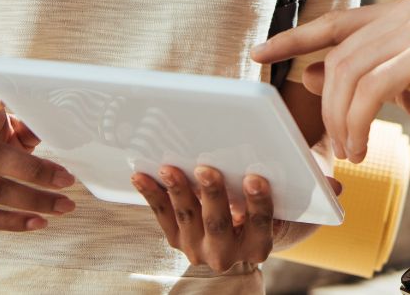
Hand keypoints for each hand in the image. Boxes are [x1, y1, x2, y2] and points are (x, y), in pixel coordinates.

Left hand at [133, 166, 282, 269]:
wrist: (237, 239)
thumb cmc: (255, 212)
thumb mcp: (267, 205)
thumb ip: (259, 188)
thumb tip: (250, 155)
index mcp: (257, 246)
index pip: (260, 223)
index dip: (258, 202)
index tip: (254, 179)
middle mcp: (227, 254)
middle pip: (219, 223)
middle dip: (212, 195)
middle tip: (206, 170)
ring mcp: (198, 250)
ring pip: (187, 218)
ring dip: (177, 191)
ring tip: (169, 170)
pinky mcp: (177, 240)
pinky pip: (163, 216)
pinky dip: (152, 194)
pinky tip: (142, 178)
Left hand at [250, 0, 409, 163]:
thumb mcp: (406, 89)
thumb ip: (363, 76)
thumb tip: (307, 72)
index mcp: (403, 13)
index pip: (335, 21)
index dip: (293, 36)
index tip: (258, 53)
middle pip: (337, 54)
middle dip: (325, 106)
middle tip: (334, 146)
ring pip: (349, 72)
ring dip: (340, 121)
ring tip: (351, 151)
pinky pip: (371, 90)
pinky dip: (357, 123)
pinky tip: (364, 146)